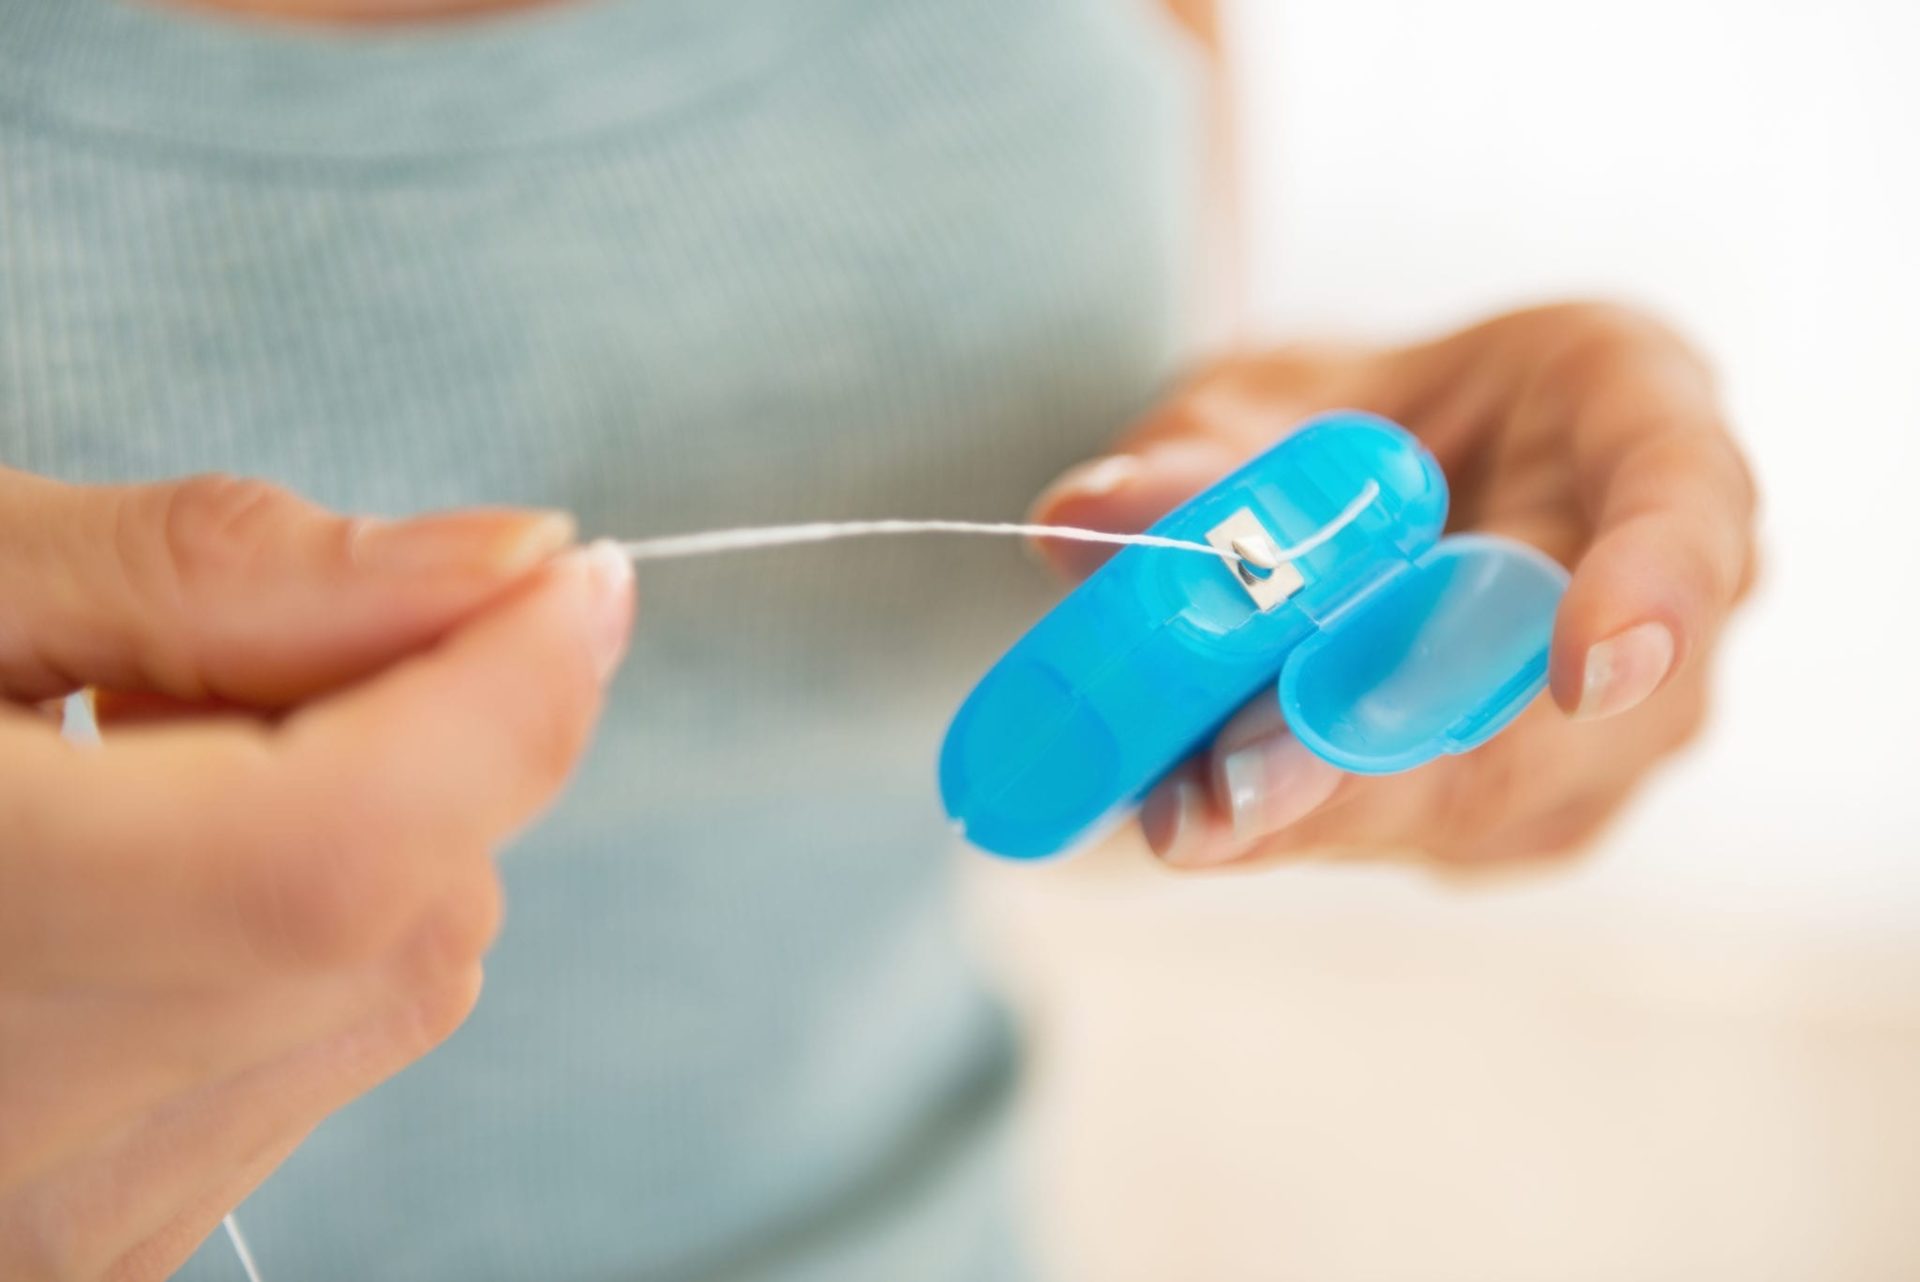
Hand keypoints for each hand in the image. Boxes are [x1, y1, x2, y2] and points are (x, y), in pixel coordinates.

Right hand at [0, 471, 633, 1279]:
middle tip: (225, 642)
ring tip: (136, 752)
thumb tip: (513, 565)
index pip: (341, 846)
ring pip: (390, 978)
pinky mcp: (106, 1238)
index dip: (504, 690)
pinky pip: (315, 1049)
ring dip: (359, 820)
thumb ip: (213, 572)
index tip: (577, 568)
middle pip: (398, 908)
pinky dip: (306, 920)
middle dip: (411, 728)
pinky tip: (152, 865)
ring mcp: (74, 1223)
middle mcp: (24, 1151)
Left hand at [1031, 303, 1756, 871]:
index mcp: (1634, 411)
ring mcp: (1620, 721)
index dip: (1656, 584)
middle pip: (1577, 707)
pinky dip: (1307, 826)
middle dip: (1395, 763)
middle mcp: (1668, 584)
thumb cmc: (1356, 415)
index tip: (1587, 670)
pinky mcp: (1534, 808)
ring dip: (1331, 813)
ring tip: (1180, 812)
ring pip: (1497, 798)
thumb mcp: (1261, 397)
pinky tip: (1199, 814)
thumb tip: (1083, 521)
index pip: (1689, 496)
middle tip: (1227, 798)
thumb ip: (1192, 452)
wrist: (1382, 479)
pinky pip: (1433, 834)